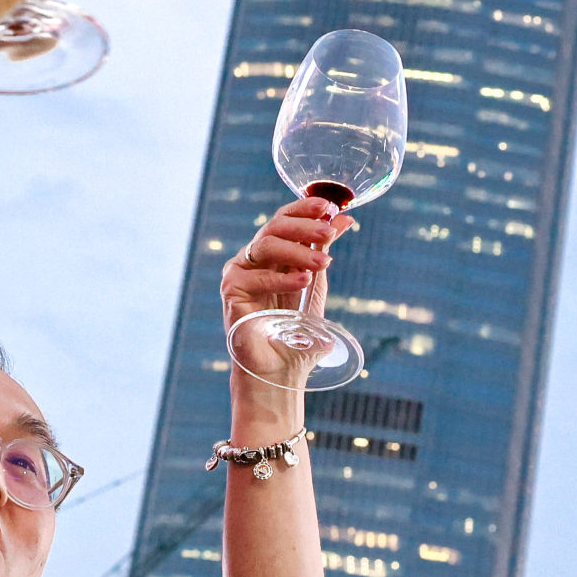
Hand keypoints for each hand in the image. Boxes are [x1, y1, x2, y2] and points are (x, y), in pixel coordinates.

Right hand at [220, 197, 346, 421]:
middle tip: (329, 231)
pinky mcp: (230, 291)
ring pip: (265, 245)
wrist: (281, 370)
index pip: (286, 219)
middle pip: (275, 227)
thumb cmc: (297, 331)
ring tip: (323, 263)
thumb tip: (345, 218)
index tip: (331, 206)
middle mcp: (254, 259)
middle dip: (304, 225)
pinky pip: (255, 276)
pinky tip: (304, 281)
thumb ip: (324, 252)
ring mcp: (240, 272)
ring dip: (297, 250)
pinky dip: (281, 277)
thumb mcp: (317, 285)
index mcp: (273, 254)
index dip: (306, 208)